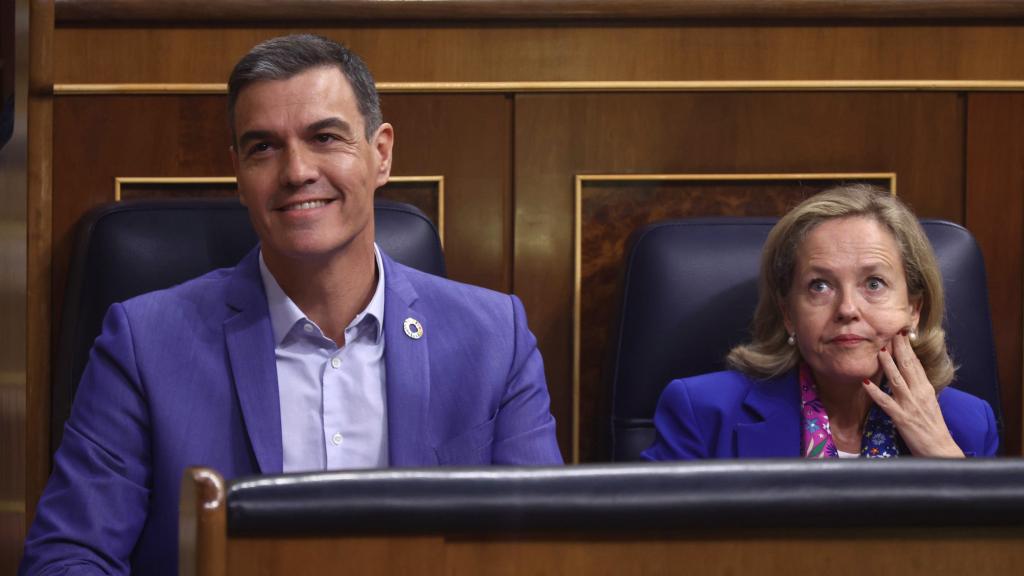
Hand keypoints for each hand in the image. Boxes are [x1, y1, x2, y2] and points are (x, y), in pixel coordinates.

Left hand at [862, 332, 963, 457]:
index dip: (909, 349)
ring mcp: (910, 405)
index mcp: (926, 389)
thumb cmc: (933, 427)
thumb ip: (919, 389)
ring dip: (888, 365)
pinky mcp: (901, 417)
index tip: (903, 334)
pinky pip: (885, 403)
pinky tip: (866, 383)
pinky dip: (875, 393)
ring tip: (880, 351)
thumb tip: (911, 376)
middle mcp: (919, 394)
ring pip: (897, 380)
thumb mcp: (929, 402)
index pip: (917, 364)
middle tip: (893, 333)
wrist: (940, 449)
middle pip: (909, 367)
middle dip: (900, 349)